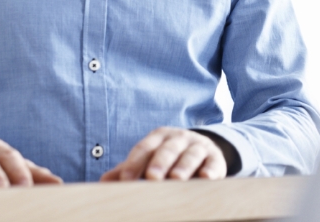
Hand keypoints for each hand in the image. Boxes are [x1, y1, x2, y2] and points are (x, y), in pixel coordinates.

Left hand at [100, 127, 227, 181]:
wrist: (202, 148)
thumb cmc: (169, 158)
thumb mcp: (149, 159)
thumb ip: (129, 170)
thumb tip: (103, 181)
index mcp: (159, 137)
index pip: (144, 148)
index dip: (134, 163)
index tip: (125, 180)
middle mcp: (179, 138)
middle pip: (168, 148)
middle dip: (160, 162)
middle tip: (152, 177)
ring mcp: (198, 146)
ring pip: (191, 154)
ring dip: (184, 166)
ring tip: (176, 178)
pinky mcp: (216, 158)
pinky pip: (214, 162)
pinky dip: (211, 170)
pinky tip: (206, 177)